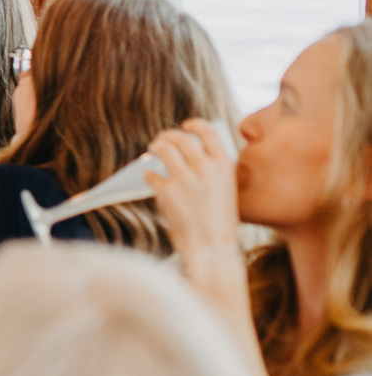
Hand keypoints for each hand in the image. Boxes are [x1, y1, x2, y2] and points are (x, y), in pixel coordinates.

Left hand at [146, 119, 242, 271]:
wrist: (212, 249)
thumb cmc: (219, 224)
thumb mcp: (226, 191)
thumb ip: (212, 171)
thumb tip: (190, 155)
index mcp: (224, 166)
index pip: (208, 133)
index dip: (195, 125)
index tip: (186, 126)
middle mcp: (205, 167)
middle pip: (180, 138)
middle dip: (168, 136)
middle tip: (161, 140)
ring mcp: (185, 177)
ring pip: (164, 148)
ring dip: (156, 146)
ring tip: (152, 150)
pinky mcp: (167, 190)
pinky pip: (152, 175)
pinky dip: (149, 176)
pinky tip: (150, 178)